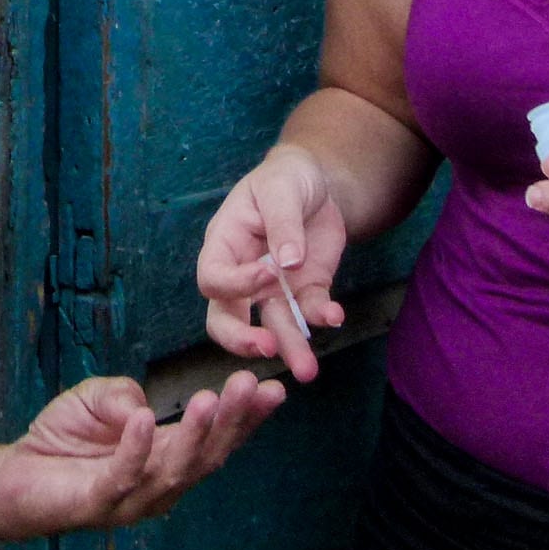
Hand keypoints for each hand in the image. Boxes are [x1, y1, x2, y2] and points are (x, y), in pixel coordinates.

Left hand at [0, 371, 284, 538]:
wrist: (13, 477)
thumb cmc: (63, 439)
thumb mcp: (99, 399)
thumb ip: (126, 395)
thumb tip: (144, 406)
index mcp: (168, 459)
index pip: (216, 440)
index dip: (247, 418)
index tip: (274, 388)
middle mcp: (158, 484)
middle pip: (207, 456)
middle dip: (234, 420)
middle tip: (254, 385)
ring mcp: (131, 499)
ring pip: (174, 470)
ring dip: (195, 433)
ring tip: (212, 398)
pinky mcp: (97, 503)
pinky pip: (121, 476)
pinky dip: (135, 448)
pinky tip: (144, 419)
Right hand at [197, 145, 349, 380]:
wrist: (318, 182)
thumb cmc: (285, 178)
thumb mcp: (281, 189)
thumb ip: (282, 224)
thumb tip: (287, 264)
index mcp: (223, 244)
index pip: (213, 278)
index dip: (236, 283)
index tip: (267, 273)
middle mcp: (242, 273)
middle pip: (226, 317)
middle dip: (242, 339)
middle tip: (265, 349)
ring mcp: (273, 288)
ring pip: (272, 326)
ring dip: (289, 348)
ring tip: (307, 371)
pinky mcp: (304, 291)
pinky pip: (309, 312)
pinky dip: (321, 318)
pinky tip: (334, 317)